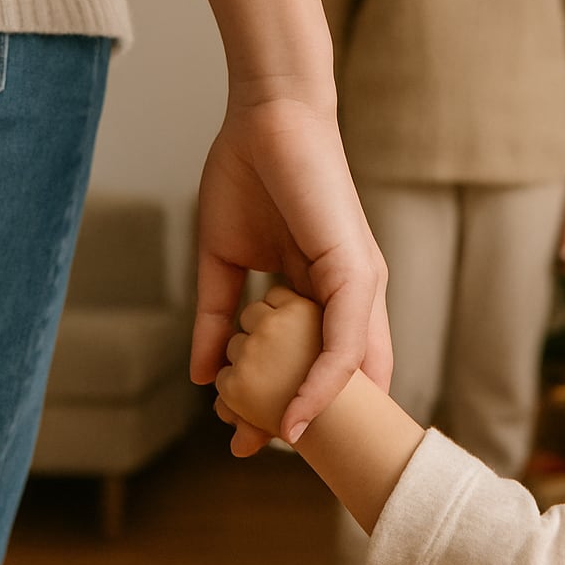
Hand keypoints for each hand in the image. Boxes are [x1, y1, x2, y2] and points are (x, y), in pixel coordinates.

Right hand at [190, 99, 389, 450]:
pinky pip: (346, 344)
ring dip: (307, 413)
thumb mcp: (224, 260)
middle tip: (247, 449)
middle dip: (298, 420)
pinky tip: (294, 416)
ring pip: (348, 372)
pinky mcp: (357, 270)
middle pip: (339, 378)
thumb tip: (204, 374)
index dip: (288, 402)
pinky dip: (323, 385)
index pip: (319, 364)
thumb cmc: (248, 175)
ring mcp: (360, 283)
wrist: (266, 115)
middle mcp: (353, 293)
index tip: (244, 434)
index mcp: (326, 289)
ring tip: (264, 443)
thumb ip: (218, 316)